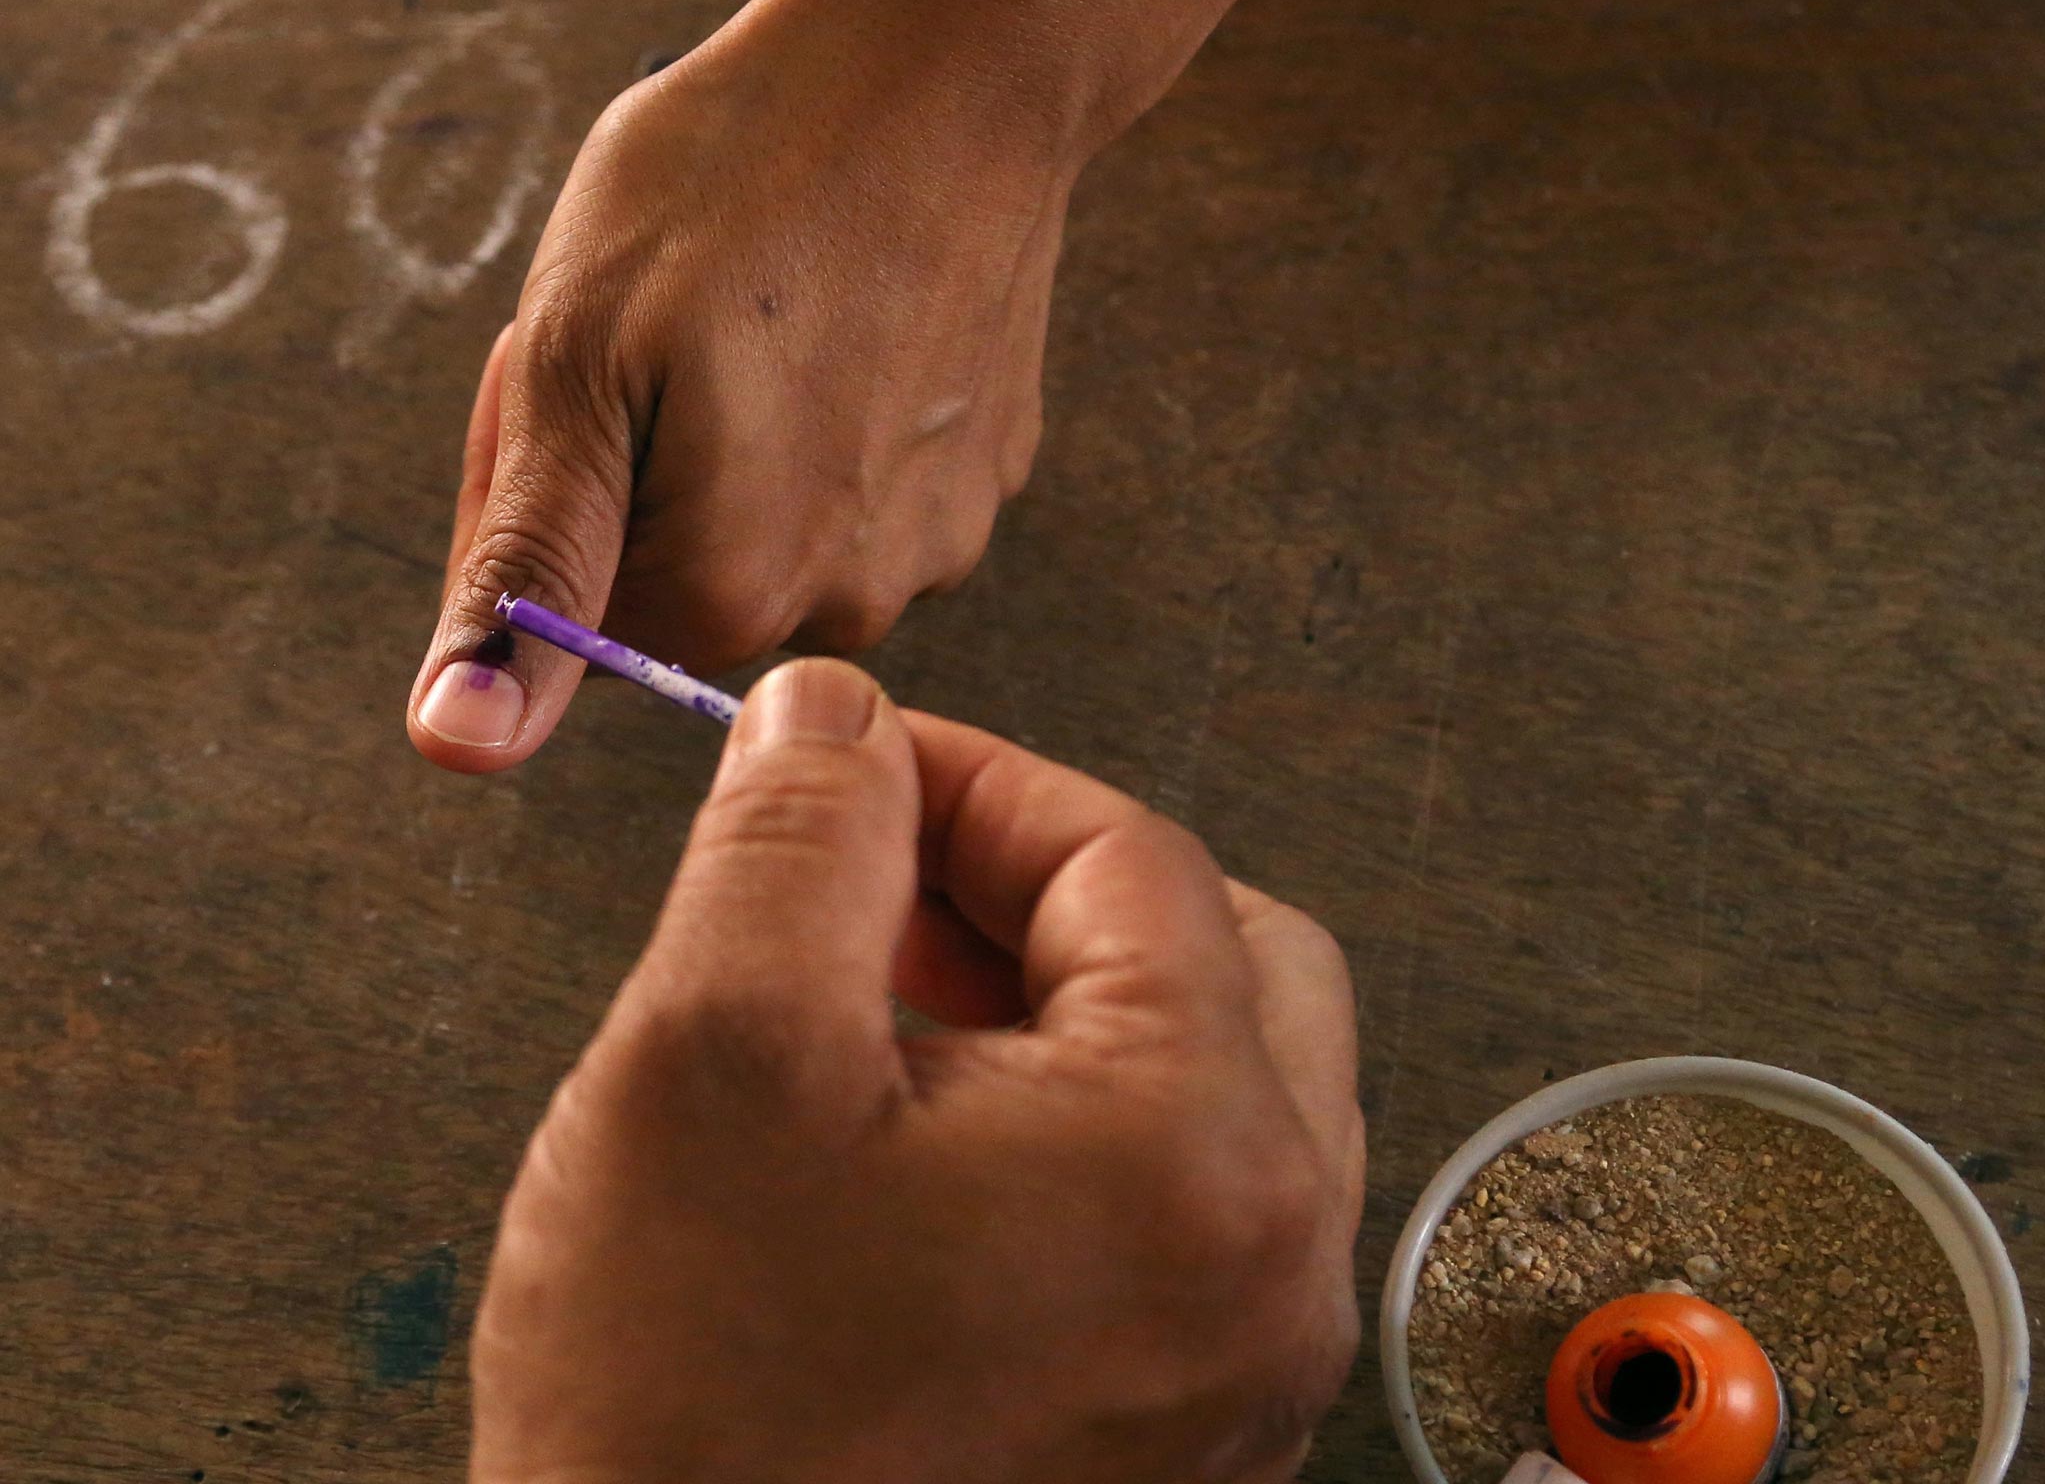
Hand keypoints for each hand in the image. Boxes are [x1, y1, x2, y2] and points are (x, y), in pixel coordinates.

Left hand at [407, 0, 1073, 771]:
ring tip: (768, 315)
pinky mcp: (989, 479)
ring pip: (784, 537)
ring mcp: (939, 542)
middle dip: (656, 479)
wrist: (949, 67)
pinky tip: (844, 320)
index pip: (586, 624)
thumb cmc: (744, 175)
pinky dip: (840, 422)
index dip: (566, 495)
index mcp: (735, 592)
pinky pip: (871, 489)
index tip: (599, 379)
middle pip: (693, 587)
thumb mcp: (572, 360)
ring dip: (751, 451)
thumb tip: (462, 745)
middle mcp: (854, 603)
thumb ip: (523, 573)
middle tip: (675, 332)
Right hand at [470, 659, 1364, 1483]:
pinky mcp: (1183, 1424)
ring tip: (878, 1010)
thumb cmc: (686, 1426)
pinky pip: (1171, 1205)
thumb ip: (798, 834)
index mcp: (1201, 1154)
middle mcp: (1272, 1269)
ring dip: (1052, 1003)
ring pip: (1202, 1078)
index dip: (972, 779)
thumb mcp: (710, 1053)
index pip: (1130, 856)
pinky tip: (919, 1141)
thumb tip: (838, 718)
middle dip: (1038, 889)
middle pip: (1216, 956)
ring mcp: (1241, 1362)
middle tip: (879, 889)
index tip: (850, 767)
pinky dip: (1067, 1127)